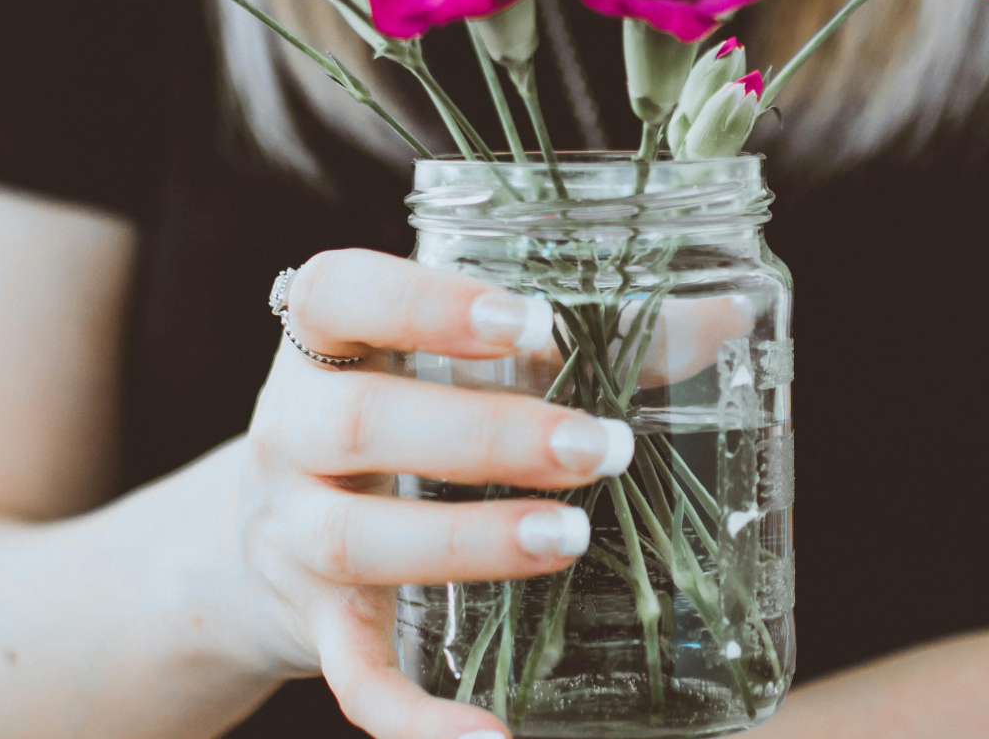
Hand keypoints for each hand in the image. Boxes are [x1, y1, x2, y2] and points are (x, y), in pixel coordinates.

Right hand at [240, 249, 635, 738]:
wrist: (262, 531)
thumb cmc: (404, 413)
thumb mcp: (460, 365)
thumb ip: (582, 338)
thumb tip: (726, 319)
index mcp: (324, 343)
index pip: (339, 295)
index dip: (424, 304)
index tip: (527, 321)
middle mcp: (292, 433)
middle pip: (359, 423)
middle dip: (488, 434)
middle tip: (601, 446)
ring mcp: (295, 535)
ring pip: (356, 541)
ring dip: (468, 542)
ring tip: (571, 538)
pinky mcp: (317, 629)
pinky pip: (354, 679)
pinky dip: (416, 718)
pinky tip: (491, 737)